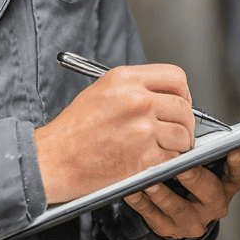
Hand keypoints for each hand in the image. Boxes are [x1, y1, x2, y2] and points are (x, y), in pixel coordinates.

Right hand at [34, 64, 194, 202]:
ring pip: (182, 134)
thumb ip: (134, 88)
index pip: (176, 77)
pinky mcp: (143, 158)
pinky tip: (153, 160)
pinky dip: (168, 162)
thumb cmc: (73, 130)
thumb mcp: (100, 91)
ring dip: (179, 144)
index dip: (183, 92)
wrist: (53, 159)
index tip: (181, 102)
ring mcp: (141, 129)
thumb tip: (164, 95)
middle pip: (183, 106)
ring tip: (166, 148)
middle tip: (179, 131)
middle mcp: (136, 100)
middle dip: (185, 122)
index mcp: (125, 79)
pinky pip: (172, 158)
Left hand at [123, 148, 239, 239]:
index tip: (234, 150)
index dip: (239, 163)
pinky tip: (131, 190)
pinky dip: (142, 202)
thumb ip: (197, 143)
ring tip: (149, 179)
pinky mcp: (169, 229)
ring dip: (163, 192)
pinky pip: (153, 216)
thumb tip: (183, 117)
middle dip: (194, 177)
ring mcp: (193, 219)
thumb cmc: (186, 170)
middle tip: (182, 167)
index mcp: (226, 182)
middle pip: (210, 191)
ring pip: (178, 207)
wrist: (174, 207)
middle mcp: (214, 202)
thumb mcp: (199, 158)